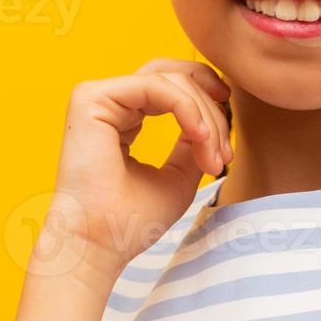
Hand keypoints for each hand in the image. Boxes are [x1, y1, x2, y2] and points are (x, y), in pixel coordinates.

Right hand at [47, 59, 232, 276]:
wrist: (99, 244)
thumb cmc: (131, 220)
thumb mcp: (179, 175)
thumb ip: (194, 142)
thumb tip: (214, 117)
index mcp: (123, 118)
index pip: (172, 89)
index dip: (208, 105)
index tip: (228, 147)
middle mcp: (110, 103)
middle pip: (174, 76)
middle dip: (212, 107)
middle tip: (226, 153)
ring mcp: (98, 97)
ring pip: (170, 79)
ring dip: (204, 116)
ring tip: (214, 157)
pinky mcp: (92, 98)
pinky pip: (155, 86)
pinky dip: (187, 108)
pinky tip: (201, 137)